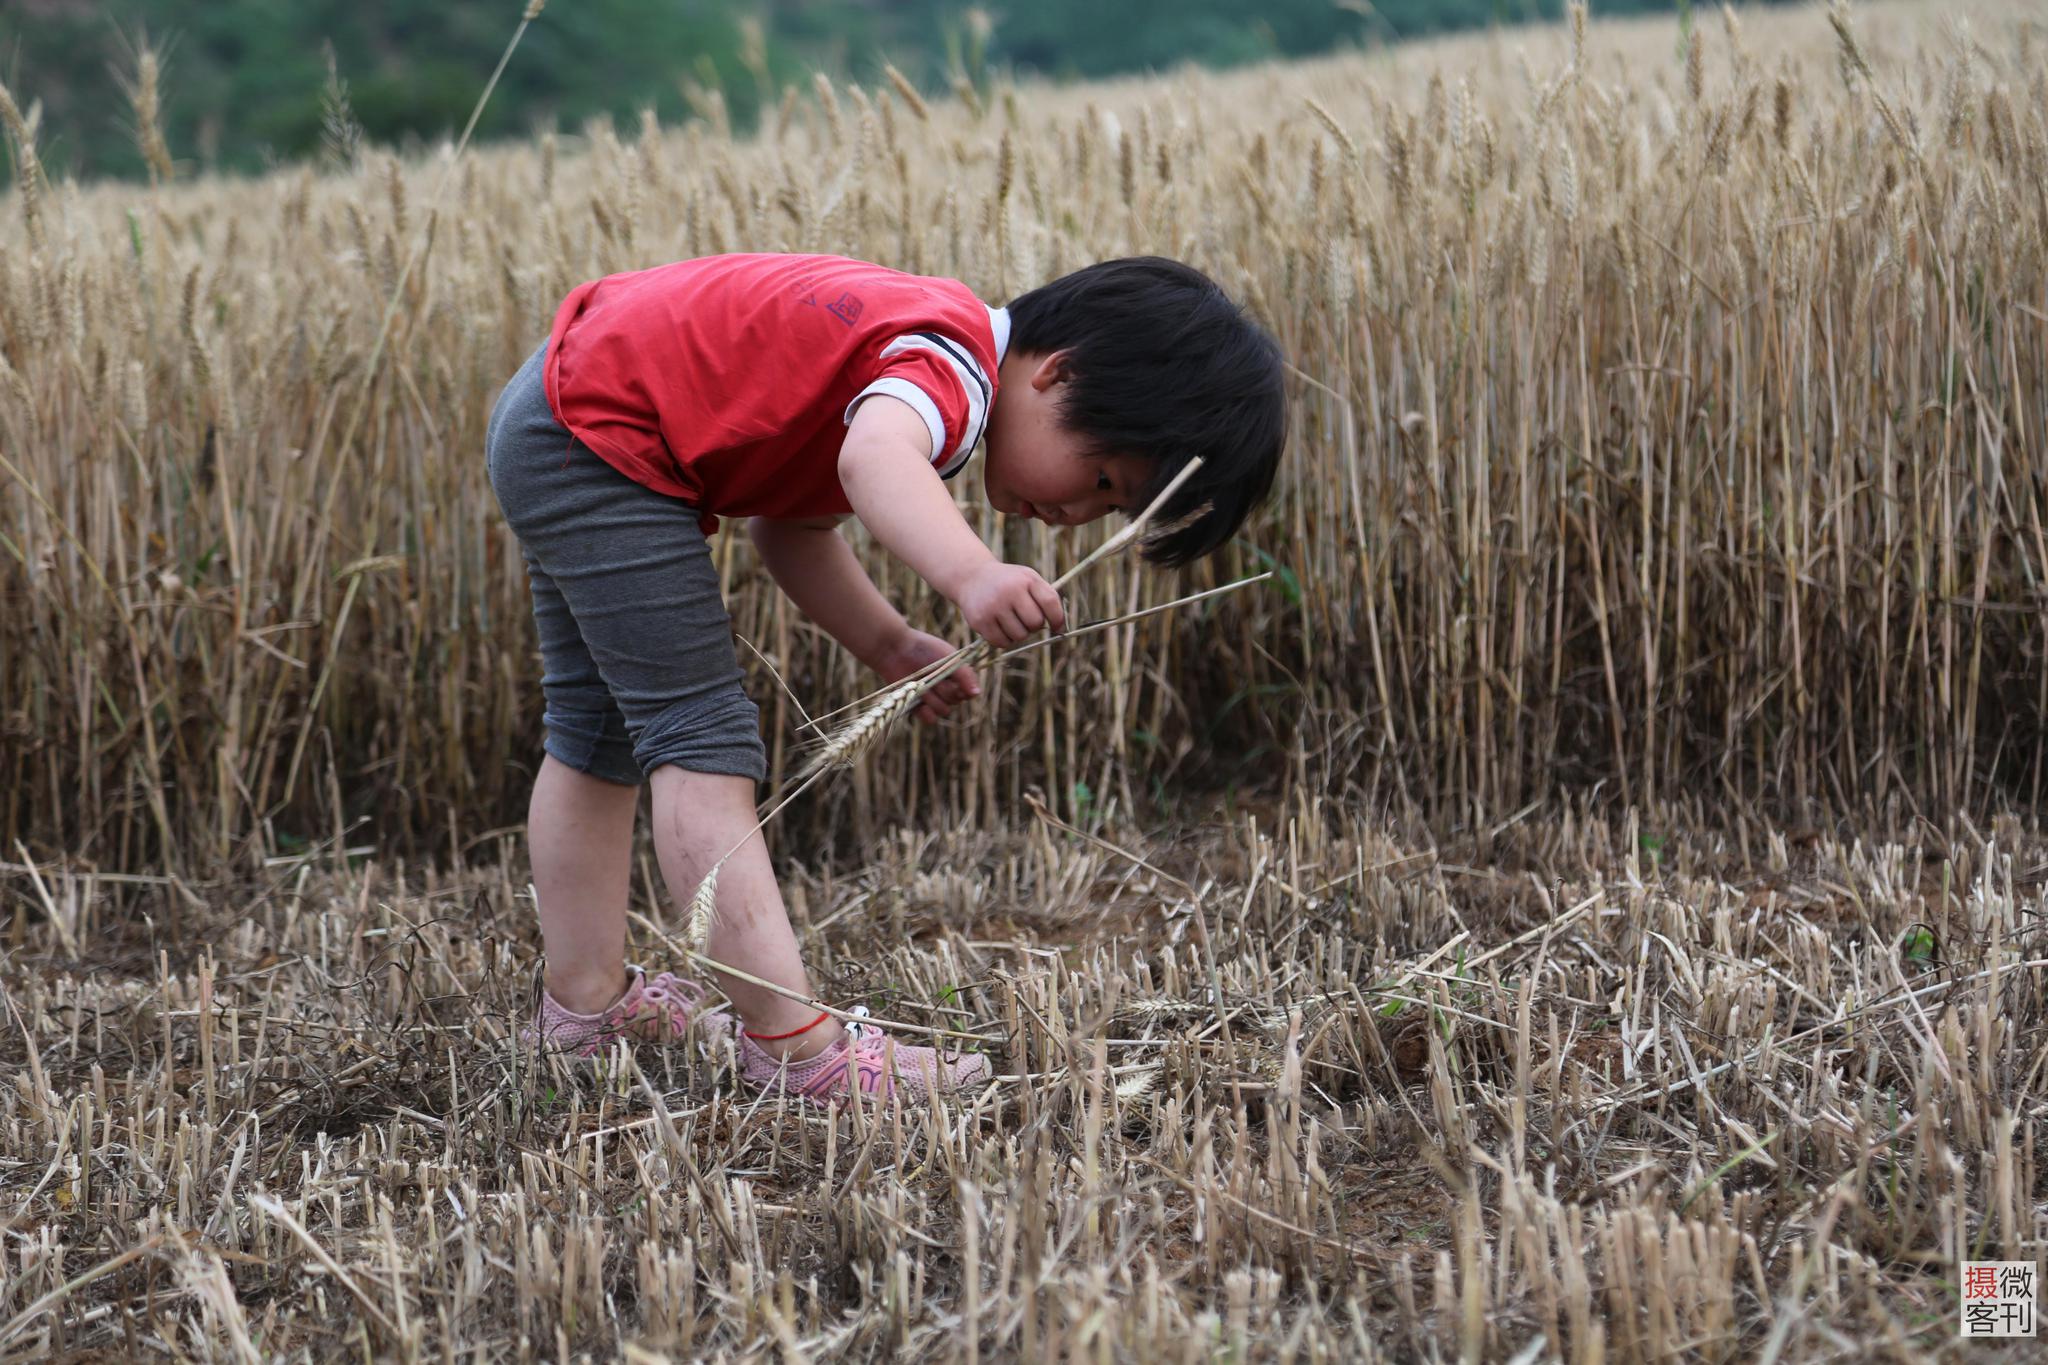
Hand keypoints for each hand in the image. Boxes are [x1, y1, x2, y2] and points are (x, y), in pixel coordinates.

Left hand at [875, 629, 980, 723]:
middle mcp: (945, 688)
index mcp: (956, 676)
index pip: (968, 693)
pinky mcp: (917, 706)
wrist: (894, 650)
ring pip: (943, 710)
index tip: (955, 681)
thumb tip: (976, 694)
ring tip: (921, 686)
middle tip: (933, 677)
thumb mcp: (949, 657)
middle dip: (945, 691)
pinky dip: (927, 714)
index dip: (963, 690)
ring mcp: (931, 698)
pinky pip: (930, 719)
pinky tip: (920, 703)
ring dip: (934, 699)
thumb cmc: (923, 648)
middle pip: (956, 702)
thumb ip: (965, 675)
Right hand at [950, 561, 1065, 648]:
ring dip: (1019, 633)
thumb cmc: (1009, 582)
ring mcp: (993, 606)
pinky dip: (1005, 639)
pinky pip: (1002, 643)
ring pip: (1019, 636)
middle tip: (1025, 618)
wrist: (973, 577)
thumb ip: (1047, 598)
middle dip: (1034, 626)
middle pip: (1035, 623)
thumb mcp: (1028, 579)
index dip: (1057, 619)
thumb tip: (1060, 628)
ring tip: (1011, 621)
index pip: (1050, 602)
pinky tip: (1000, 627)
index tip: (1056, 627)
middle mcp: (1009, 591)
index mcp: (1026, 579)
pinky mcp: (980, 621)